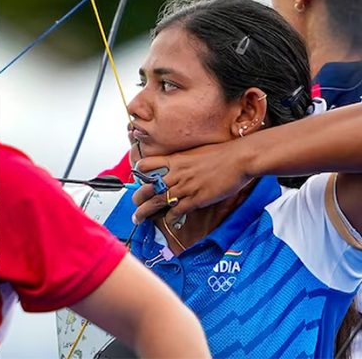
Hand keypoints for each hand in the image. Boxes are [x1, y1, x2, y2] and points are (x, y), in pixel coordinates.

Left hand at [131, 141, 251, 227]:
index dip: (138, 173)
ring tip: (137, 219)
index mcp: (174, 160)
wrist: (240, 158)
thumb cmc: (222, 153)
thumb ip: (183, 161)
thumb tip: (178, 166)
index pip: (146, 165)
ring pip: (156, 202)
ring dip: (144, 213)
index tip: (138, 180)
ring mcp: (185, 187)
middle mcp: (175, 173)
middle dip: (137, 198)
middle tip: (135, 204)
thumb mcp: (195, 152)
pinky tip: (168, 222)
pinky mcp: (196, 199)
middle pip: (146, 187)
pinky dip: (169, 218)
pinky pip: (176, 211)